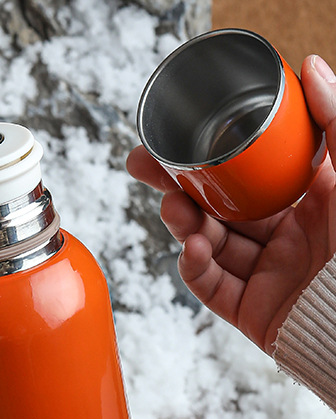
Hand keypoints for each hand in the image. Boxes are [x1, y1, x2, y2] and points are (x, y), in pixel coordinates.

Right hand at [127, 54, 335, 353]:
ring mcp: (264, 275)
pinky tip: (191, 248)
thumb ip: (335, 122)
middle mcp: (283, 238)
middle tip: (143, 165)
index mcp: (308, 204)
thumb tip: (310, 68)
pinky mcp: (250, 311)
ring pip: (207, 244)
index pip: (247, 177)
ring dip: (183, 224)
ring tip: (175, 209)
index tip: (177, 139)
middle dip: (176, 187)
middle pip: (216, 208)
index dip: (209, 158)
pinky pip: (211, 287)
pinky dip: (194, 267)